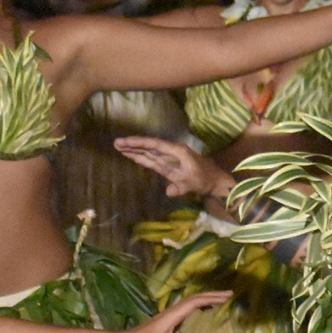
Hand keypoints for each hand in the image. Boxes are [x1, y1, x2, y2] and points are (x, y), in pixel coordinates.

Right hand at [114, 134, 232, 201]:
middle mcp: (172, 152)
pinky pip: (152, 161)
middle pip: (149, 147)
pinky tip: (131, 156)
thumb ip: (180, 187)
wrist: (215, 183)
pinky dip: (141, 158)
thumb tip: (169, 191)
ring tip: (119, 147)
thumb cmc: (205, 180)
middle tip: (116, 143)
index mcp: (177, 151)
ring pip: (149, 153)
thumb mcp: (193, 184)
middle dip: (133, 145)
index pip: (154, 145)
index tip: (125, 142)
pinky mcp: (168, 166)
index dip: (139, 143)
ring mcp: (169, 159)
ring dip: (135, 151)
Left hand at [120, 291, 229, 332]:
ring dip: (206, 298)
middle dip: (212, 295)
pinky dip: (198, 305)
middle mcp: (172, 311)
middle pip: (194, 298)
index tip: (226, 297)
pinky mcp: (168, 318)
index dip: (211, 298)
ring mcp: (169, 314)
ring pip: (190, 301)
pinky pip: (187, 307)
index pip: (195, 302)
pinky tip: (203, 310)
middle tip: (229, 294)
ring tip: (220, 300)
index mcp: (173, 315)